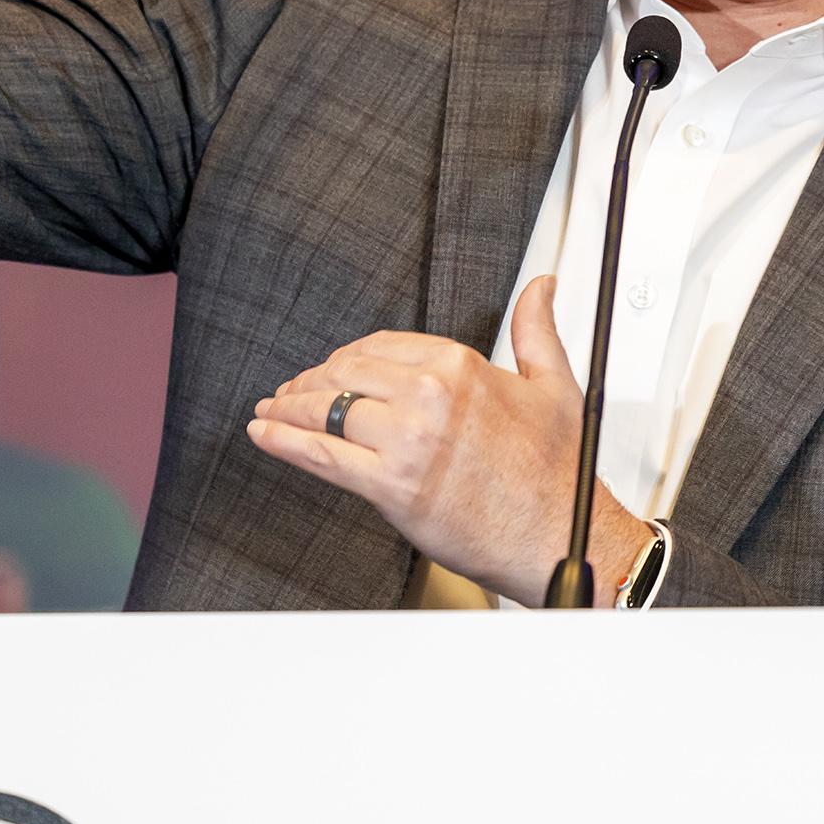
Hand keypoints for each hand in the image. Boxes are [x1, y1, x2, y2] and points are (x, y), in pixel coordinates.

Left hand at [246, 277, 654, 606]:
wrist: (558, 534)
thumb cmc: (557, 471)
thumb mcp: (554, 384)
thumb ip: (534, 330)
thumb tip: (538, 289)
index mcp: (459, 367)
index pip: (380, 346)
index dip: (347, 357)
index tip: (334, 368)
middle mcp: (429, 396)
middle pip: (345, 374)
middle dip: (311, 380)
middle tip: (293, 390)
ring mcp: (407, 441)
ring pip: (327, 411)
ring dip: (288, 408)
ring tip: (271, 410)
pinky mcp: (390, 486)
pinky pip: (322, 455)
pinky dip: (284, 442)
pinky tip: (266, 434)